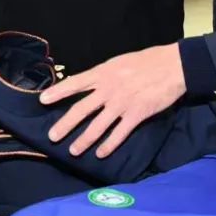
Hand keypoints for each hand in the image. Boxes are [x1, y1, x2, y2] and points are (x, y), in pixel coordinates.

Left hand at [39, 44, 185, 157]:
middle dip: (64, 125)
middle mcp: (109, 88)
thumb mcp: (120, 62)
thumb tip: (90, 84)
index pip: (75, 83)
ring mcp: (122, 103)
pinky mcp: (137, 114)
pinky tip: (101, 153)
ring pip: (97, 126)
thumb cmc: (147, 61)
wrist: (173, 66)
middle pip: (81, 109)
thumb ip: (104, 74)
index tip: (42, 100)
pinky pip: (119, 133)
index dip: (58, 92)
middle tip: (52, 137)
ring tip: (73, 150)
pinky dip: (108, 145)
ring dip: (83, 140)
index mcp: (104, 72)